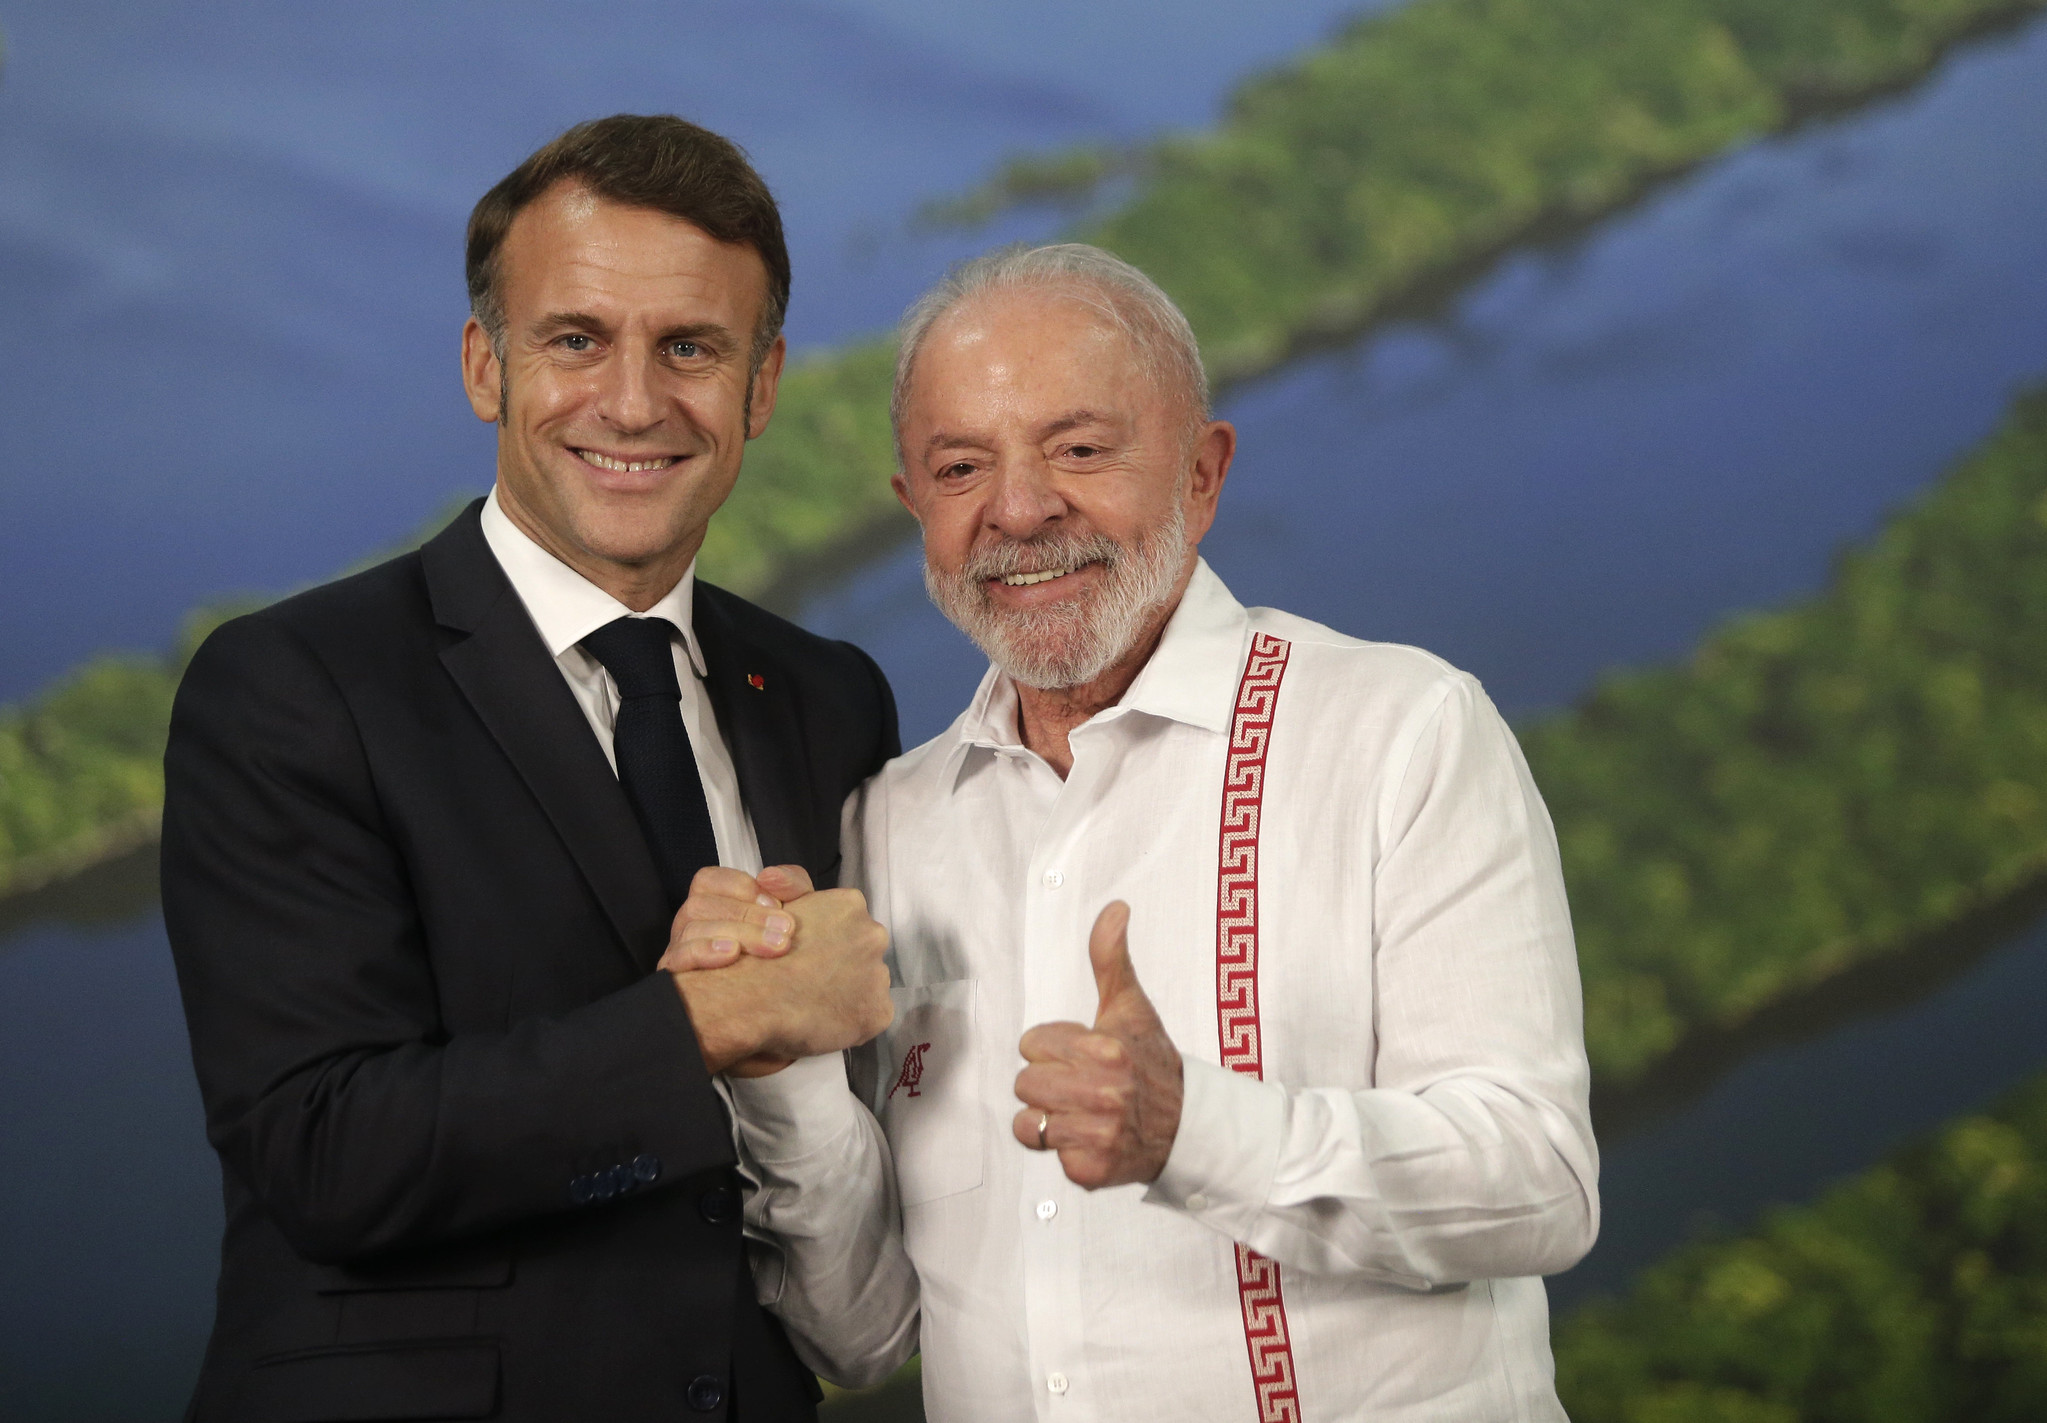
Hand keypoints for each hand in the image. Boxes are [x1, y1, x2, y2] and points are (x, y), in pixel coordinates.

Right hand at [659, 865, 814, 972]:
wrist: (787, 999)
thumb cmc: (782, 948)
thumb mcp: (796, 910)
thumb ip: (790, 885)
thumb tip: (769, 875)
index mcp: (710, 902)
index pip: (708, 880)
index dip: (741, 887)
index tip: (776, 904)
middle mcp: (690, 923)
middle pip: (701, 905)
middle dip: (747, 915)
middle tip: (784, 932)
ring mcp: (680, 950)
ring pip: (692, 929)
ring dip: (735, 933)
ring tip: (770, 947)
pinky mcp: (677, 978)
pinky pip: (677, 959)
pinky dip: (704, 952)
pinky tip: (732, 954)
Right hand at [670, 874, 893, 1075]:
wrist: (753, 998)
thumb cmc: (756, 953)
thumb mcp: (774, 902)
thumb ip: (793, 891)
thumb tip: (779, 882)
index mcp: (850, 904)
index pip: (848, 924)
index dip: (827, 942)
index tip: (807, 956)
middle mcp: (873, 935)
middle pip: (862, 951)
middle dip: (843, 964)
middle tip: (809, 981)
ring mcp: (879, 975)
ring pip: (868, 984)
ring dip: (848, 992)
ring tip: (812, 1004)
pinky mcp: (878, 1011)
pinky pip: (868, 1017)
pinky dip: (851, 1022)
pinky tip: (823, 1022)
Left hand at [1012, 902, 1183, 1188]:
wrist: (1189, 1126)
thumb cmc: (1152, 1063)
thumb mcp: (1131, 1007)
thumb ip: (1111, 957)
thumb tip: (1115, 908)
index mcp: (1105, 1050)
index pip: (1032, 1044)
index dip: (1055, 1048)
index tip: (1085, 1054)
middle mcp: (1102, 1093)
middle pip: (1024, 1082)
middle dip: (1049, 1082)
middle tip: (1084, 1084)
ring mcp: (1098, 1134)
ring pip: (1027, 1121)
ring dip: (1050, 1119)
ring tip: (1083, 1112)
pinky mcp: (1092, 1170)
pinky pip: (1046, 1154)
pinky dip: (1064, 1151)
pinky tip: (1091, 1138)